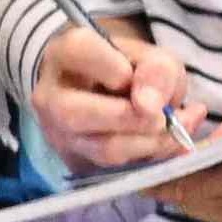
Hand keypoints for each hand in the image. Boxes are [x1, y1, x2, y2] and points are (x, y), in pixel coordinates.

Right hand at [28, 15, 188, 171]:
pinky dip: (151, 158)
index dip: (117, 70)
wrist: (107, 94)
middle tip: (162, 115)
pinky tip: (166, 143)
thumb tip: (149, 106)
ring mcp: (59, 135)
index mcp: (63, 54)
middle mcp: (50, 97)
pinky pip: (116, 169)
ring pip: (101, 149)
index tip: (132, 76)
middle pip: (78, 114)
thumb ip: (158, 70)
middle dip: (134, 118)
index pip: (80, 52)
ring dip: (148, 143)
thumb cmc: (126, 68)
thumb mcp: (149, 55)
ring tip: (171, 128)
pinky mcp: (77, 163)